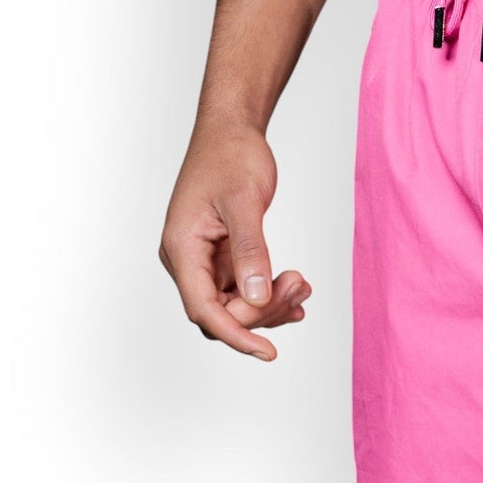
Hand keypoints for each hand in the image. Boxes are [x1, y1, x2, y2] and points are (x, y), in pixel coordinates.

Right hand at [160, 122, 309, 360]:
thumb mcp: (244, 201)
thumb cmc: (231, 156)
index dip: (236, 335)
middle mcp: (187, 259)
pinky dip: (269, 293)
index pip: (203, 309)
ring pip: (234, 305)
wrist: (232, 130)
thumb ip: (250, 250)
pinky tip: (295, 290)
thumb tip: (256, 297)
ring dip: (270, 302)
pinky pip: (243, 289)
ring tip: (301, 283)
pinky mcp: (221, 255)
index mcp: (181, 248)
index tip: (268, 352)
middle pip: (220, 312)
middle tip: (298, 284)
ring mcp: (204, 259)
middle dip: (262, 310)